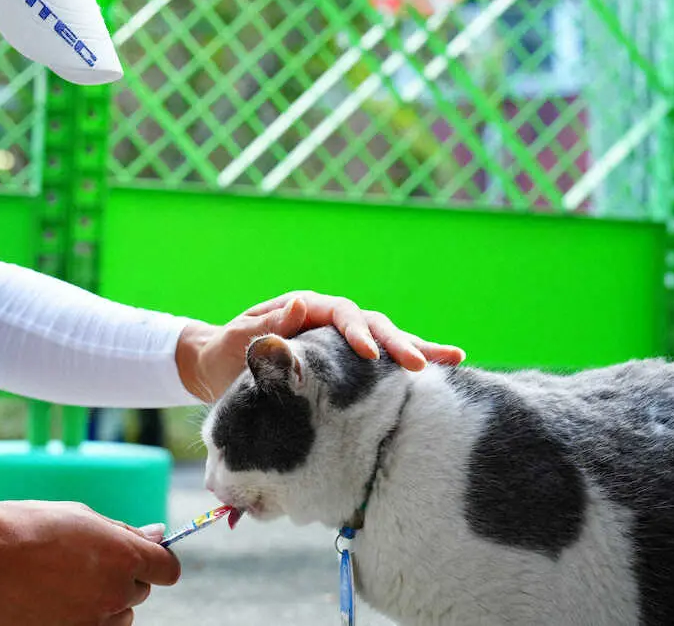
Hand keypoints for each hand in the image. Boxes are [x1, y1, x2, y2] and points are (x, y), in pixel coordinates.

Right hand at [0, 499, 178, 624]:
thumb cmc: (31, 527)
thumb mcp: (83, 517)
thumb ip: (125, 532)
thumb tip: (158, 534)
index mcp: (124, 558)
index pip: (168, 569)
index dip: (158, 561)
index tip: (145, 557)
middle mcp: (115, 594)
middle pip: (140, 591)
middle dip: (124, 576)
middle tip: (87, 560)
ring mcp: (93, 622)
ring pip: (120, 616)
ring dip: (107, 602)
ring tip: (68, 580)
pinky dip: (84, 618)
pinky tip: (56, 599)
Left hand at [175, 291, 465, 401]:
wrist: (218, 364)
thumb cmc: (226, 352)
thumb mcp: (241, 339)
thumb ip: (270, 325)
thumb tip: (301, 303)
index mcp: (304, 307)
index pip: (340, 314)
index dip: (356, 331)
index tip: (369, 354)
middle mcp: (327, 318)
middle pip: (371, 324)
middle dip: (397, 342)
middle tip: (421, 364)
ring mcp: (338, 338)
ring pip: (384, 339)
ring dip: (416, 348)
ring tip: (455, 358)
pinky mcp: (343, 361)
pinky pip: (379, 361)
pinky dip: (404, 365)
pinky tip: (440, 372)